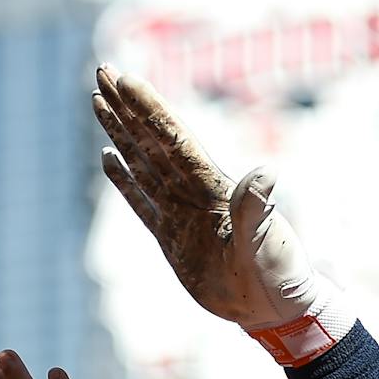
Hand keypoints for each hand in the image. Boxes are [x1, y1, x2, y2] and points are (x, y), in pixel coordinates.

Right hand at [89, 67, 353, 363]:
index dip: (151, 109)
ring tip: (99, 100)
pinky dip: (124, 179)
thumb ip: (257, 209)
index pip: (175, 140)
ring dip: (122, 132)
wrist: (275, 309)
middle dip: (128, 107)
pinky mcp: (172, 238)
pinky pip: (142, 201)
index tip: (126, 79)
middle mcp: (194, 194)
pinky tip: (109, 155)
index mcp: (215, 189)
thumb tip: (266, 173)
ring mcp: (181, 214)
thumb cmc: (280, 275)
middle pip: (153, 142)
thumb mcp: (269, 243)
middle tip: (103, 69)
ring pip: (143, 164)